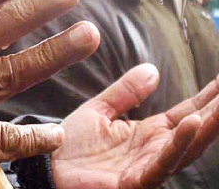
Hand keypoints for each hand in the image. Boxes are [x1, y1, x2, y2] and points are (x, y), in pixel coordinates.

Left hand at [53, 64, 218, 188]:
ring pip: (187, 147)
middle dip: (218, 110)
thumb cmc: (71, 146)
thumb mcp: (100, 110)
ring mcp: (148, 168)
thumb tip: (152, 70)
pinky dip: (178, 144)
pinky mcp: (135, 182)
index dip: (208, 97)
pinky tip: (192, 123)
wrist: (46, 168)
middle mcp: (155, 152)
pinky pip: (161, 163)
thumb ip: (125, 92)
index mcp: (149, 135)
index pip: (187, 113)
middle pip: (196, 130)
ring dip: (209, 125)